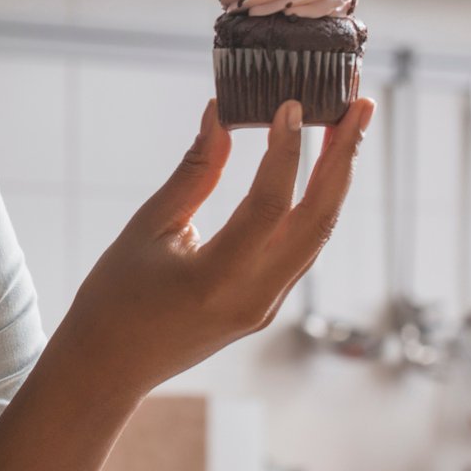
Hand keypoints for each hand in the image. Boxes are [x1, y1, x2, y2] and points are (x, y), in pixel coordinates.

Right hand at [56, 96, 375, 398]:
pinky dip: (315, 204)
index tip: (292, 103)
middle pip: (318, 219)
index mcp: (216, 279)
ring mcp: (266, 306)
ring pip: (318, 234)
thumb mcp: (148, 227)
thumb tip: (220, 113)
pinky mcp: (266, 305)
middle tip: (361, 105)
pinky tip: (320, 170)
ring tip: (349, 127)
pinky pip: (303, 249)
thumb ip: (194, 172)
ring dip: (337, 178)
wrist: (109, 367)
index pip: (270, 205)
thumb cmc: (115, 297)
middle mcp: (254, 297)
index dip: (285, 150)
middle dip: (344, 157)